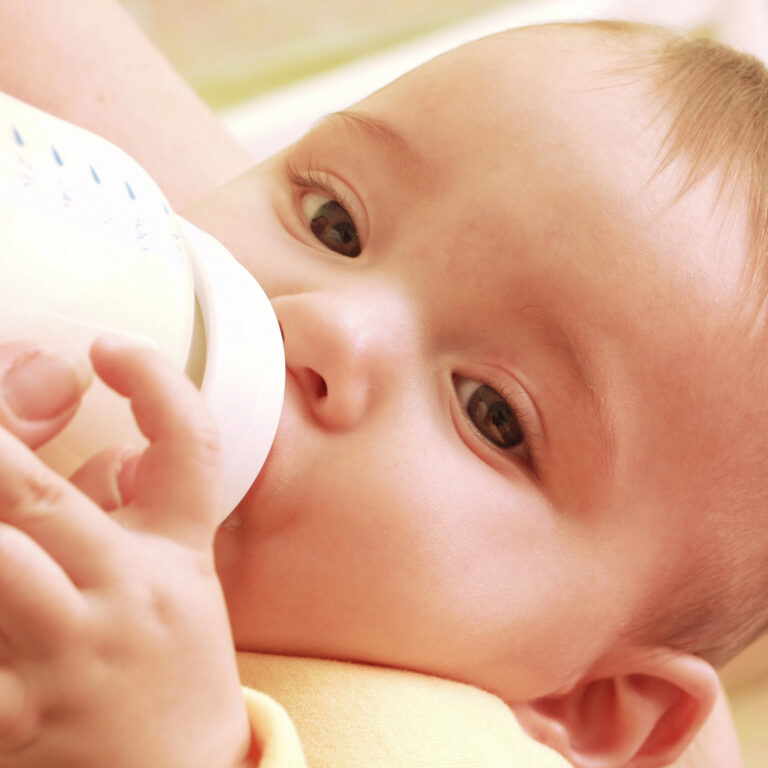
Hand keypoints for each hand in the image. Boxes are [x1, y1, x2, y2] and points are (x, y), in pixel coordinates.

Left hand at [0, 337, 253, 767]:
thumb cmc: (177, 667)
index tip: (108, 346)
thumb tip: (104, 448)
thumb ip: (145, 505)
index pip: (190, 451)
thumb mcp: (183, 579)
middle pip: (36, 498)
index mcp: (174, 555)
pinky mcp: (17, 720)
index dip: (157, 386)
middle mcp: (125, 594)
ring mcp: (67, 658)